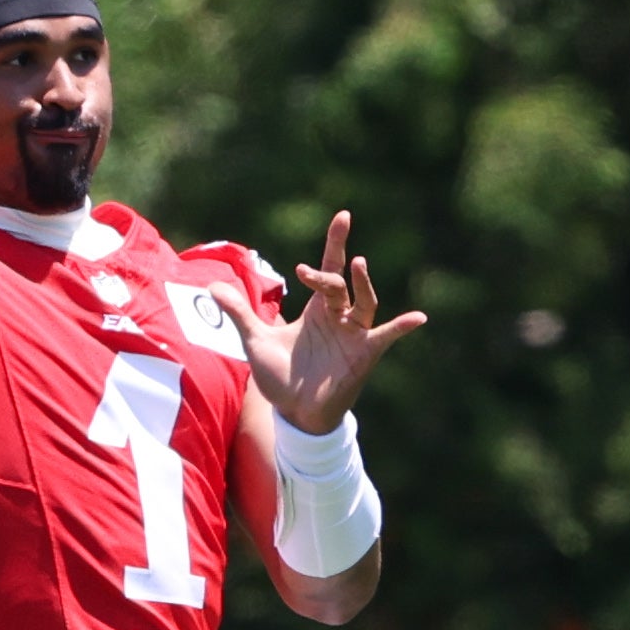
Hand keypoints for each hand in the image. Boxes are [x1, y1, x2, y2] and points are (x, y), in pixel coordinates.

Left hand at [227, 209, 426, 435]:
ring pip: (364, 303)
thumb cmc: (280, 378)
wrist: (294, 414)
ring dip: (362, 285)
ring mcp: (353, 335)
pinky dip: (401, 327)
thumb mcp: (255, 341)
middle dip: (326, 275)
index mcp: (316, 309)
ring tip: (357, 265)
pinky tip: (417, 318)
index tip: (343, 216)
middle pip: (339, 285)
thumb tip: (212, 287)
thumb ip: (239, 313)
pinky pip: (385, 337)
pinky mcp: (363, 355)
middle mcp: (338, 317)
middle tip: (307, 273)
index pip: (328, 268)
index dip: (336, 242)